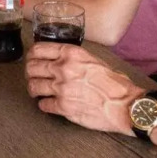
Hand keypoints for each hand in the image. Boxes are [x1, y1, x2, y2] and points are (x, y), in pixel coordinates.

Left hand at [25, 43, 142, 133]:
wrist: (126, 105)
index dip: (31, 55)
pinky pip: (43, 105)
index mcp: (71, 54)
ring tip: (37, 91)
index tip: (31, 59)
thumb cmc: (115, 84)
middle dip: (30, 73)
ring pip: (33, 87)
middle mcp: (63, 69)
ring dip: (33, 89)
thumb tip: (59, 60)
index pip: (38, 49)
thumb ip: (74, 58)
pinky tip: (49, 104)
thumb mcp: (94, 60)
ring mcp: (62, 89)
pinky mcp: (63, 107)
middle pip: (32, 68)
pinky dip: (44, 105)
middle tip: (33, 77)